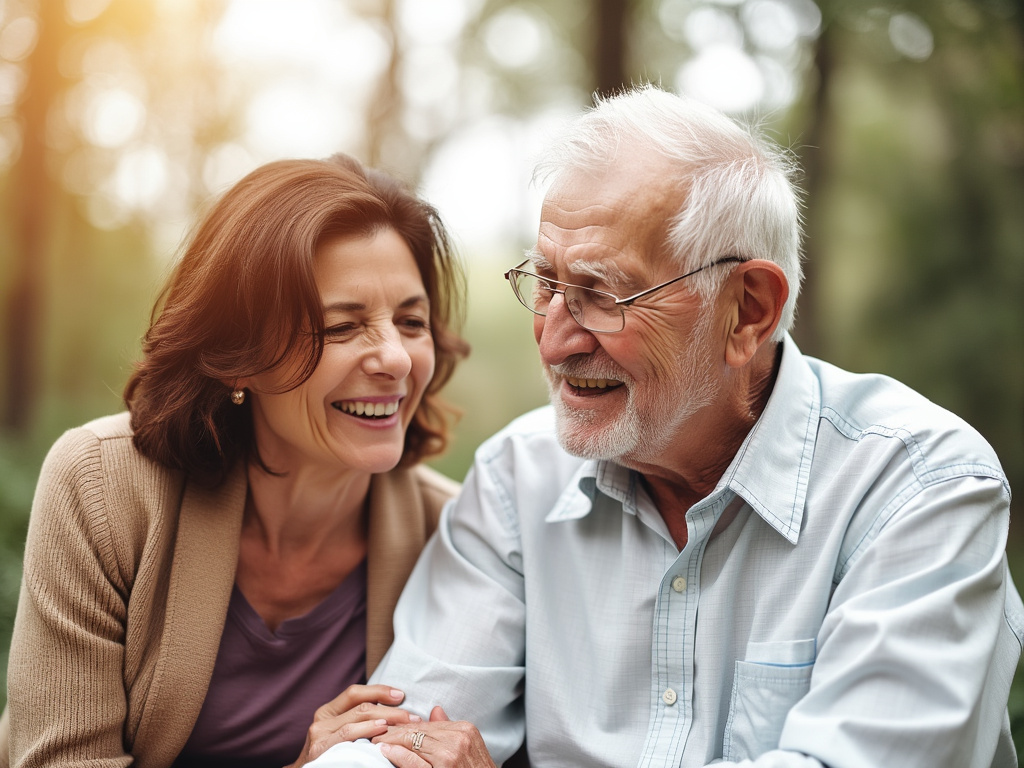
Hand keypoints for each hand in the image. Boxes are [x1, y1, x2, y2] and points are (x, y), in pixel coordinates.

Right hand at [287, 684, 421, 766]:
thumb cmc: (330, 757)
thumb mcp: (340, 734)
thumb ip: (357, 720)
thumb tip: (391, 709)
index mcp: (328, 712)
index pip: (355, 693)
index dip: (379, 691)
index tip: (401, 695)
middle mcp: (322, 720)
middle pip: (361, 706)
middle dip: (390, 709)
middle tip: (411, 716)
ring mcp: (320, 735)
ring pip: (357, 718)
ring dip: (385, 719)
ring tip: (403, 722)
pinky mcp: (320, 749)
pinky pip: (348, 736)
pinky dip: (366, 731)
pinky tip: (382, 731)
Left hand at [373, 706, 496, 767]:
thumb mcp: (468, 746)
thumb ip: (449, 728)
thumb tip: (435, 710)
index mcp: (465, 729)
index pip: (428, 724)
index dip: (406, 725)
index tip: (389, 726)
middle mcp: (458, 738)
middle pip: (418, 730)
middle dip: (394, 731)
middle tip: (375, 731)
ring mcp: (450, 755)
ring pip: (413, 742)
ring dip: (390, 741)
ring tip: (375, 741)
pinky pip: (413, 760)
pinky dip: (396, 754)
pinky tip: (384, 751)